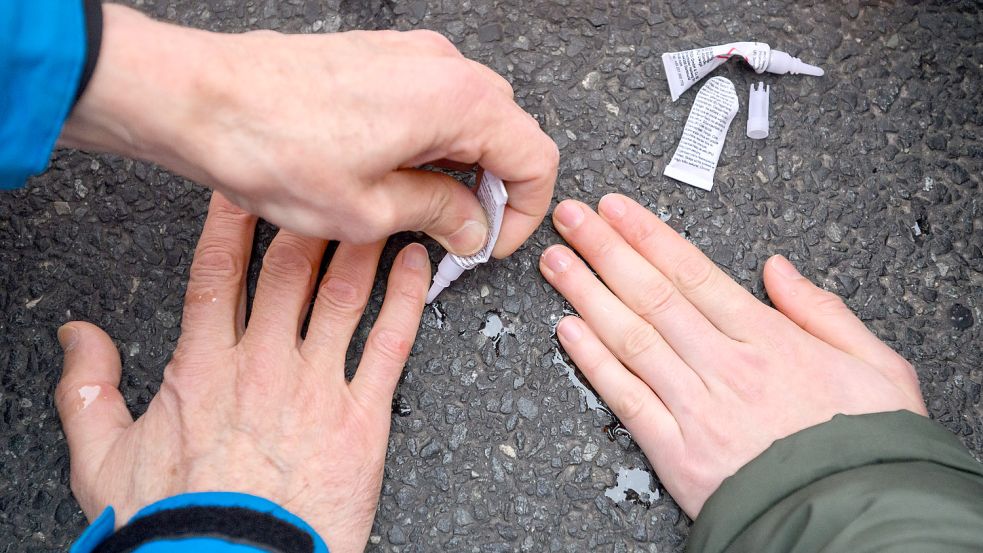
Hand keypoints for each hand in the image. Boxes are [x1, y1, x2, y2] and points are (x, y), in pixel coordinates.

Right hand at [54, 194, 429, 552]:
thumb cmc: (177, 521)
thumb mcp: (103, 458)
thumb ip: (87, 388)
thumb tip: (78, 336)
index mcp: (205, 366)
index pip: (218, 271)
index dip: (232, 221)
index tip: (247, 186)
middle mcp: (264, 364)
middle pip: (289, 269)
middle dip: (308, 217)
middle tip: (328, 179)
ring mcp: (316, 387)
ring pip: (344, 294)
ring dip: (362, 244)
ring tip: (381, 205)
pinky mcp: (361, 418)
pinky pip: (390, 345)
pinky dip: (407, 300)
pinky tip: (416, 266)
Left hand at [59, 5, 557, 256]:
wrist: (200, 98)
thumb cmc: (273, 146)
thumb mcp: (369, 210)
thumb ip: (440, 216)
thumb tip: (473, 227)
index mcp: (458, 100)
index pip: (535, 158)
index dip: (525, 212)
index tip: (491, 242)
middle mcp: (442, 65)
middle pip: (507, 133)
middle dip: (494, 189)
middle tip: (459, 233)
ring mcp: (409, 55)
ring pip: (469, 117)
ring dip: (459, 167)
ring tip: (419, 208)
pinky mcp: (379, 57)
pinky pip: (431, 101)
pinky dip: (430, 142)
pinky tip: (393, 174)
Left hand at [540, 194, 926, 517]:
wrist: (854, 519)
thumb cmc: (868, 447)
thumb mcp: (878, 367)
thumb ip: (823, 311)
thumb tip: (777, 269)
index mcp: (770, 341)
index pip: (693, 274)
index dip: (648, 237)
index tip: (616, 210)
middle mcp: (725, 367)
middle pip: (652, 296)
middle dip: (606, 250)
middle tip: (572, 219)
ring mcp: (697, 409)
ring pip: (631, 338)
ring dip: (587, 294)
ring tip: (556, 261)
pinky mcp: (677, 453)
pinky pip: (627, 399)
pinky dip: (593, 362)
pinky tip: (568, 330)